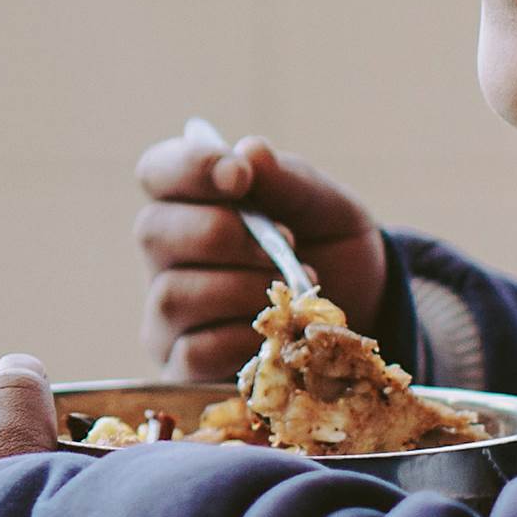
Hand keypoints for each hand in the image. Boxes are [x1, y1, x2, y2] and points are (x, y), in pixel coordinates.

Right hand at [136, 128, 385, 380]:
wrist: (362, 312)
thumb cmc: (328, 247)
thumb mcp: (325, 206)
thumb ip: (287, 180)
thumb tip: (248, 150)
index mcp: (189, 200)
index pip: (157, 171)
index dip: (189, 168)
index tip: (241, 176)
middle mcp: (166, 254)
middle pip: (154, 232)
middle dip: (222, 234)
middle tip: (285, 242)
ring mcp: (167, 313)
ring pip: (174, 295)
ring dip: (242, 288)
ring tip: (292, 287)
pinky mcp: (182, 366)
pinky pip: (195, 351)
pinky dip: (244, 338)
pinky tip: (278, 330)